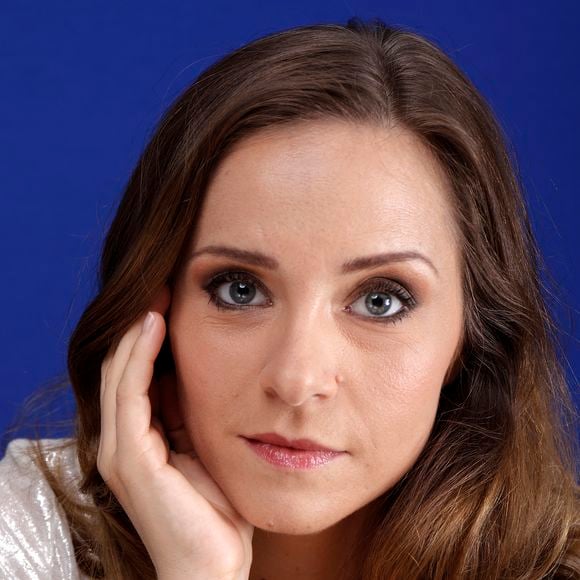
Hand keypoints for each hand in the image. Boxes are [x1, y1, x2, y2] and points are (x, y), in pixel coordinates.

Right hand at [97, 286, 253, 579]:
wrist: (213, 563)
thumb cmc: (216, 506)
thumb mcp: (207, 443)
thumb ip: (194, 409)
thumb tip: (200, 366)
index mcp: (142, 436)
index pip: (137, 373)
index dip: (150, 334)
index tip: (172, 297)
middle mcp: (122, 439)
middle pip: (122, 366)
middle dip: (142, 324)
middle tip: (163, 286)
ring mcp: (121, 448)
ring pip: (120, 372)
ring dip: (137, 330)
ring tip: (157, 295)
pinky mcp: (129, 457)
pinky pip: (129, 393)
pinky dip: (138, 355)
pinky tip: (154, 324)